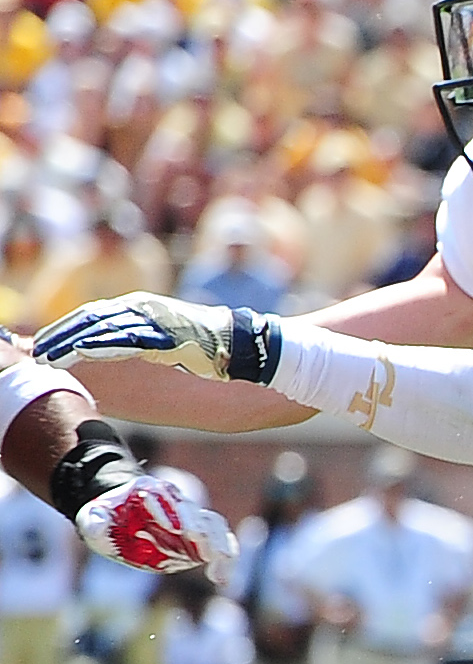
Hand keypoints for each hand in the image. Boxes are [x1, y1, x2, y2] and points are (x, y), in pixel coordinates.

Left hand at [34, 293, 278, 382]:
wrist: (246, 347)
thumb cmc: (209, 347)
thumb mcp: (165, 337)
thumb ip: (138, 339)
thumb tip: (109, 353)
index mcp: (142, 307)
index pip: (94, 316)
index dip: (65, 329)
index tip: (42, 344)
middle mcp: (144, 308)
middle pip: (91, 319)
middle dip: (60, 335)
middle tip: (36, 352)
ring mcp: (156, 320)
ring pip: (104, 328)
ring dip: (72, 342)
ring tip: (48, 356)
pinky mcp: (166, 334)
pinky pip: (127, 340)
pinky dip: (101, 345)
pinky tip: (80, 353)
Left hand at [76, 469, 235, 573]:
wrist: (122, 524)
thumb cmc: (106, 522)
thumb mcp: (91, 520)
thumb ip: (93, 521)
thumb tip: (97, 524)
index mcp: (149, 492)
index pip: (163, 496)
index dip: (170, 510)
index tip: (175, 527)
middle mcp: (176, 504)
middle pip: (195, 512)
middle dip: (199, 527)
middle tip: (199, 543)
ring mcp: (191, 521)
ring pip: (215, 526)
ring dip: (220, 545)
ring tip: (218, 567)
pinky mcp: (200, 540)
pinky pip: (222, 544)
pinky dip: (227, 560)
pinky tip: (221, 580)